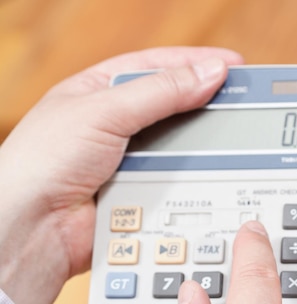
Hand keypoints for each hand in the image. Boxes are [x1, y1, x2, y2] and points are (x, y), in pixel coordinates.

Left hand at [0, 47, 242, 303]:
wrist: (34, 228)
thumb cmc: (45, 161)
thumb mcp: (103, 111)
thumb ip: (159, 92)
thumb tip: (208, 74)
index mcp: (99, 92)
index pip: (156, 68)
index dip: (195, 64)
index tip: (233, 67)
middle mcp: (113, 127)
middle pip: (170, 109)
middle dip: (204, 106)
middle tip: (242, 105)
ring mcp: (125, 164)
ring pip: (174, 150)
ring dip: (200, 148)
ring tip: (234, 142)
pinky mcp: (135, 198)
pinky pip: (171, 185)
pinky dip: (189, 182)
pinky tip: (210, 178)